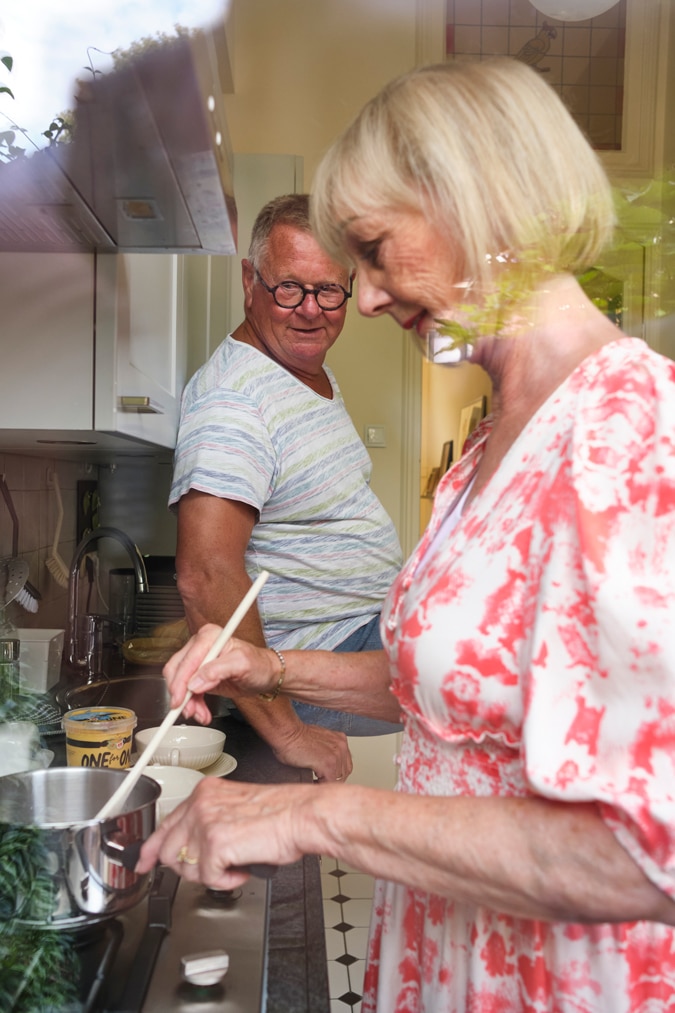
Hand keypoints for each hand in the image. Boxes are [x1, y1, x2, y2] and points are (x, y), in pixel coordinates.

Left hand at [135, 777, 325, 887]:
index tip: (144, 861)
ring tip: (234, 863)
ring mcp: (206, 822)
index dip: (152, 849)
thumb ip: (208, 823)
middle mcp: (201, 804)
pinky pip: (208, 878)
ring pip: (186, 867)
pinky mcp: (216, 843)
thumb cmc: (281, 814)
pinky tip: (242, 867)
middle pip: (170, 851)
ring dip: (211, 874)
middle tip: (215, 867)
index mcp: (205, 793)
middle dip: (190, 868)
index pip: (166, 824)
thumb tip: (188, 849)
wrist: (302, 815)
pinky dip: (227, 880)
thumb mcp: (235, 810)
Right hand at [163, 626, 278, 721]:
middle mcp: (200, 646)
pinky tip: (201, 712)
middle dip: (182, 694)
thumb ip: (217, 670)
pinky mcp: (199, 675)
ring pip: (180, 683)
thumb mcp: (242, 664)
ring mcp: (198, 660)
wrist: (265, 674)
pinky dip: (192, 704)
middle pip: (177, 670)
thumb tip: (195, 682)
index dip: (181, 682)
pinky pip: (187, 691)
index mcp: (209, 636)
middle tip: (188, 711)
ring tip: (200, 714)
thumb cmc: (259, 664)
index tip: (180, 700)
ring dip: (188, 703)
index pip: (187, 660)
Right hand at [271, 721, 352, 782]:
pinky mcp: (327, 765)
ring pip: (337, 779)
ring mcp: (336, 756)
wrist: (287, 733)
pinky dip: (320, 785)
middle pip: (344, 772)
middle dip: (332, 779)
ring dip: (326, 782)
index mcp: (340, 740)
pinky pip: (329, 783)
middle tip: (321, 782)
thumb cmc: (296, 737)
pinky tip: (312, 783)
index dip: (336, 773)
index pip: (346, 763)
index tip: (327, 777)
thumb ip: (327, 750)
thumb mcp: (319, 741)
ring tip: (315, 782)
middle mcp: (341, 747)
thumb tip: (325, 765)